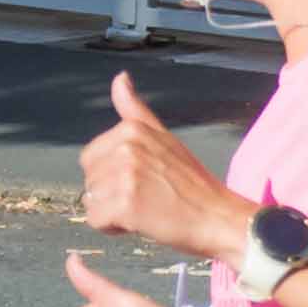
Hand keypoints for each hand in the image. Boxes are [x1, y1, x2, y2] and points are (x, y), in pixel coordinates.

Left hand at [76, 72, 251, 261]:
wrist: (217, 217)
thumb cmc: (193, 183)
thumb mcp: (164, 137)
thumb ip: (135, 109)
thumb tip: (119, 78)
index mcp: (132, 129)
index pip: (91, 157)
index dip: (111, 176)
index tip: (140, 181)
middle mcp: (126, 147)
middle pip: (90, 179)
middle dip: (109, 194)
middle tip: (145, 197)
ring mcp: (125, 175)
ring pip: (91, 201)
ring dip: (111, 212)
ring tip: (144, 210)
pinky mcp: (125, 204)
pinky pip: (96, 220)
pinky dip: (113, 228)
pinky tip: (139, 223)